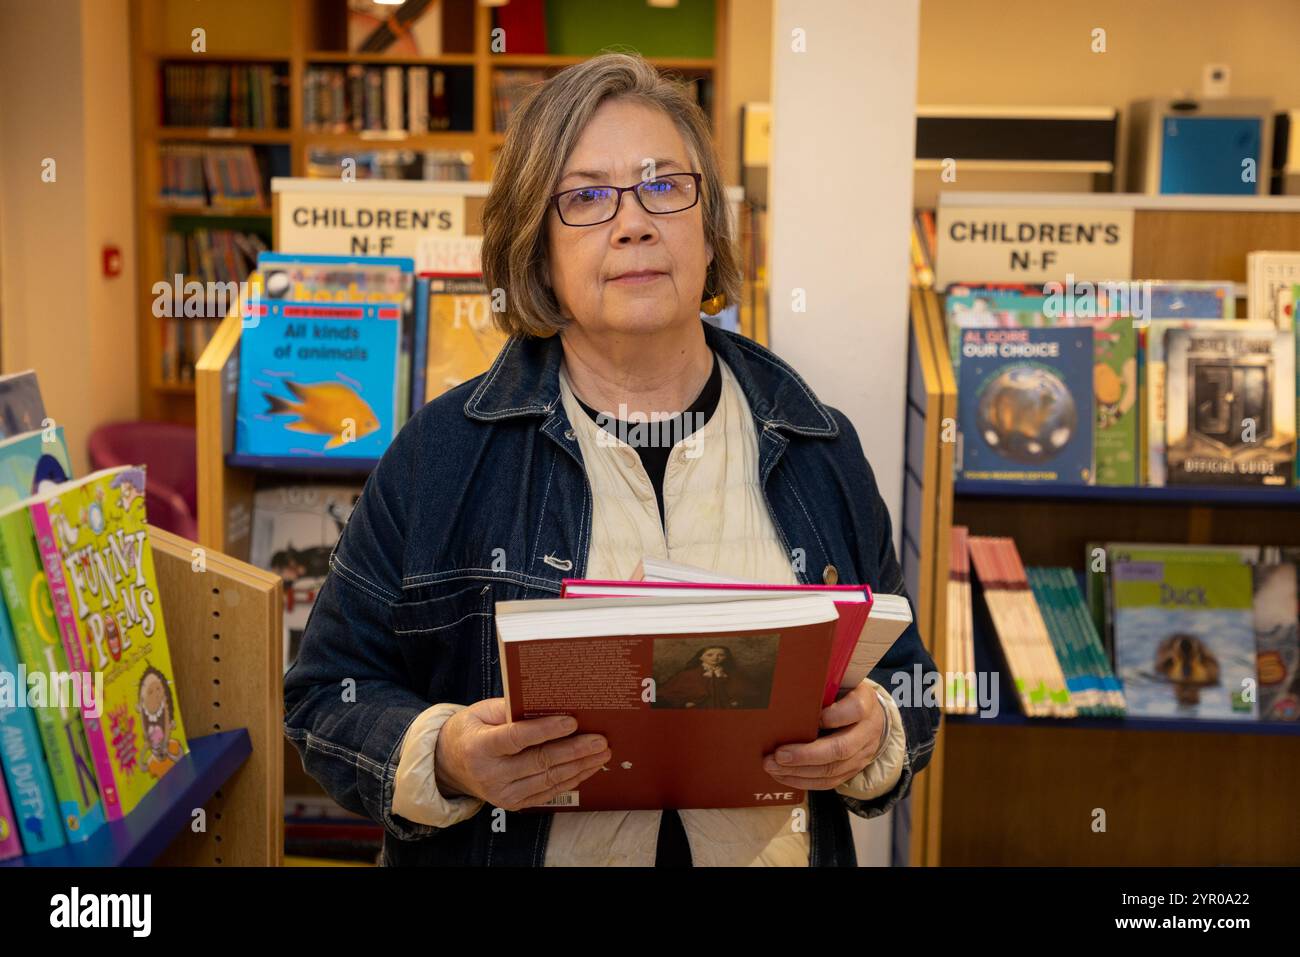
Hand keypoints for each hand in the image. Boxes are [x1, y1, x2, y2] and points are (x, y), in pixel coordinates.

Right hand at [434, 698, 610, 810]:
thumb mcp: (483, 711)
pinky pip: (548, 793)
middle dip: (574, 750)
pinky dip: (570, 780)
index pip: (516, 738)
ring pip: (548, 779)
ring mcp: (501, 794)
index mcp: (478, 747)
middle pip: (539, 761)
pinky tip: (587, 768)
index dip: (546, 730)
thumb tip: (552, 703)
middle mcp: (489, 775)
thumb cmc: (472, 730)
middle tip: (599, 740)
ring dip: (579, 767)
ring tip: (601, 753)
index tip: (572, 722)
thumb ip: (513, 708)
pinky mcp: (513, 805)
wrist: (450, 765)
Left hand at [762, 683, 883, 790]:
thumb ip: (820, 686)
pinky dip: (803, 781)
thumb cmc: (845, 696)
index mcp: (865, 703)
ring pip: (832, 770)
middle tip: (778, 755)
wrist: (871, 718)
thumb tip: (786, 691)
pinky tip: (784, 776)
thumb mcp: (839, 683)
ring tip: (773, 767)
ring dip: (799, 772)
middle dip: (805, 755)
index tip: (813, 717)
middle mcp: (867, 731)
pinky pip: (829, 782)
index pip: (855, 709)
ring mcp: (861, 754)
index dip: (833, 716)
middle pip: (840, 748)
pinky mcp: (852, 771)